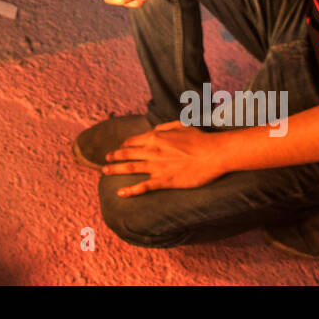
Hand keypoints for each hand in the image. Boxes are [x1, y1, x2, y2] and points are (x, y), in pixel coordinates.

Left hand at [101, 121, 224, 195]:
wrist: (213, 153)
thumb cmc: (199, 139)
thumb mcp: (179, 125)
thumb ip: (164, 127)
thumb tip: (153, 130)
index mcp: (155, 137)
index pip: (133, 141)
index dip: (124, 145)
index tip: (119, 148)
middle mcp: (152, 151)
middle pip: (127, 153)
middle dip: (114, 156)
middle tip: (105, 159)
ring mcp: (157, 166)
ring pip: (130, 168)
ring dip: (115, 169)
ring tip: (104, 171)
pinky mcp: (165, 181)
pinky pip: (143, 186)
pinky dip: (130, 190)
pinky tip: (120, 193)